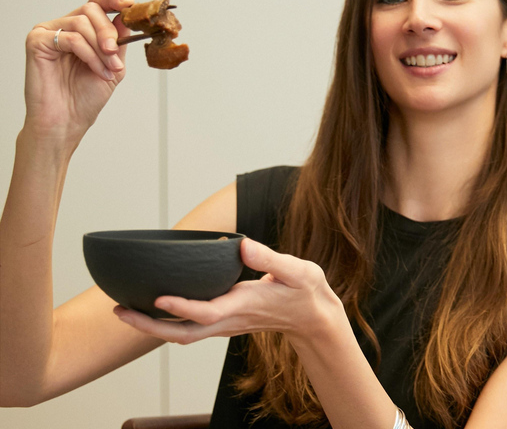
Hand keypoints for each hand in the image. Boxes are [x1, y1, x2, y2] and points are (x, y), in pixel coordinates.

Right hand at [23, 0, 134, 145]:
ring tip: (107, 71)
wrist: (67, 120)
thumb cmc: (85, 97)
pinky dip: (88, 55)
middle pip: (91, 9)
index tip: (131, 5)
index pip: (98, 2)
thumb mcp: (113, 66)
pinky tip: (96, 71)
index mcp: (83, 30)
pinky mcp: (37, 40)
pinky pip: (70, 38)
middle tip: (115, 55)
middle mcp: (65, 27)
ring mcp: (49, 32)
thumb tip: (128, 17)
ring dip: (100, 49)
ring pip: (82, 23)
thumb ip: (120, 42)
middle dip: (109, 32)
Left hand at [113, 239, 344, 345]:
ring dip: (152, 327)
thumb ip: (269, 258)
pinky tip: (153, 309)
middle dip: (149, 326)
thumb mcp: (297, 270)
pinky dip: (166, 323)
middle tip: (118, 312)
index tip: (157, 298)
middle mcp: (230, 319)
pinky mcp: (225, 322)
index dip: (181, 307)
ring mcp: (226, 324)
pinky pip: (190, 328)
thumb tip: (242, 246)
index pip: (206, 312)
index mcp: (244, 305)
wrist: (314, 318)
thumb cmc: (305, 292)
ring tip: (123, 311)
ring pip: (182, 334)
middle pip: (183, 332)